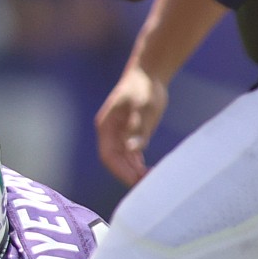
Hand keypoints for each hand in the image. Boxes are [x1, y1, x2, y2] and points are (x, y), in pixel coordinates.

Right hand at [94, 64, 168, 185]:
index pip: (108, 156)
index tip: (135, 180)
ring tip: (152, 180)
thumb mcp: (143, 107)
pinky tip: (150, 171)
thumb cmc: (144, 88)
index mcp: (106, 127)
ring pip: (123, 159)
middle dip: (128, 174)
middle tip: (147, 185)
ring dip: (134, 171)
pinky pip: (131, 154)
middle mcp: (110, 133)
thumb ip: (138, 128)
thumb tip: (133, 150)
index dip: (119, 170)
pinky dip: (139, 164)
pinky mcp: (130, 132)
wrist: (148, 73)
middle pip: (115, 160)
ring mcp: (120, 133)